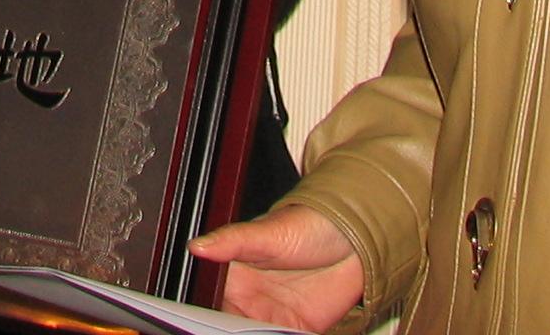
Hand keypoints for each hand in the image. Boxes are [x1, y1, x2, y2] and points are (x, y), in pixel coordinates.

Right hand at [190, 203, 364, 332]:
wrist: (354, 238)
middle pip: (230, 328)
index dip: (208, 320)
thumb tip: (196, 245)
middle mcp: (250, 302)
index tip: (208, 323)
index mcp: (232, 277)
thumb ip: (231, 241)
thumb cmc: (307, 224)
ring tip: (269, 328)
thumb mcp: (268, 232)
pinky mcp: (299, 330)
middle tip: (246, 325)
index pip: (211, 307)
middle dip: (230, 330)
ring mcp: (274, 318)